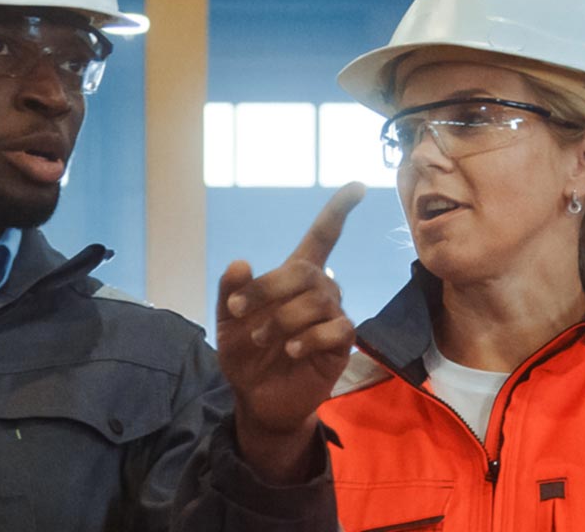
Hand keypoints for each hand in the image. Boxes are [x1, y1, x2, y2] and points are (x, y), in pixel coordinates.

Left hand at [216, 182, 366, 480]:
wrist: (256, 398)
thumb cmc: (246, 355)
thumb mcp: (228, 322)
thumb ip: (231, 292)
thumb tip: (241, 262)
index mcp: (294, 279)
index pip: (323, 236)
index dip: (338, 210)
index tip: (357, 186)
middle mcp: (319, 292)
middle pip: (308, 270)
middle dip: (271, 287)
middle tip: (241, 312)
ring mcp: (332, 317)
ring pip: (319, 299)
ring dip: (283, 317)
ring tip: (262, 338)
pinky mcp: (340, 346)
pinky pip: (336, 328)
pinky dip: (308, 337)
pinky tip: (291, 350)